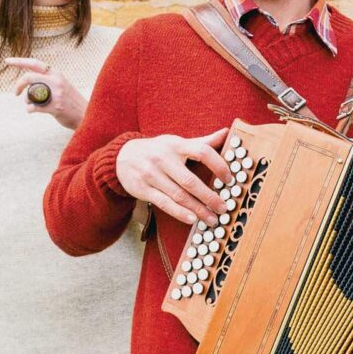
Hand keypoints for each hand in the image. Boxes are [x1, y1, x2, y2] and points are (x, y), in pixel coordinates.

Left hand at [6, 57, 86, 129]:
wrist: (86, 115)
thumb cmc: (70, 102)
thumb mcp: (61, 85)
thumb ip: (46, 80)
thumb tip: (27, 80)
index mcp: (57, 74)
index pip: (35, 63)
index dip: (19, 61)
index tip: (7, 61)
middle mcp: (56, 81)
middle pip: (29, 77)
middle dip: (19, 85)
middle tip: (16, 93)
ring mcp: (56, 94)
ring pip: (30, 93)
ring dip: (27, 100)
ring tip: (32, 104)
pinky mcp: (55, 107)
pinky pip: (33, 107)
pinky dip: (30, 109)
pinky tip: (33, 111)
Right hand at [115, 129, 232, 225]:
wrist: (123, 156)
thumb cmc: (158, 150)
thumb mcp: (177, 142)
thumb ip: (202, 141)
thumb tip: (227, 133)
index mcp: (176, 145)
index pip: (201, 152)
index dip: (218, 165)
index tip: (229, 179)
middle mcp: (163, 159)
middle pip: (190, 181)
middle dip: (209, 197)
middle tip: (224, 208)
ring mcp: (151, 175)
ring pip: (178, 195)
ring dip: (198, 209)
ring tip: (213, 219)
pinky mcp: (143, 189)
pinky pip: (164, 204)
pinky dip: (179, 213)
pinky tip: (193, 219)